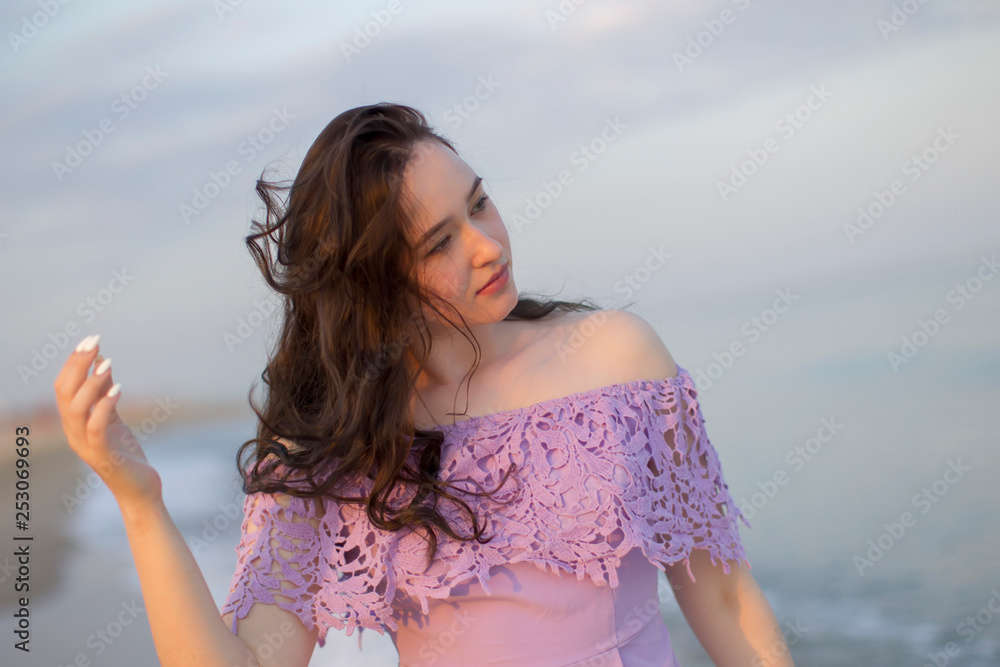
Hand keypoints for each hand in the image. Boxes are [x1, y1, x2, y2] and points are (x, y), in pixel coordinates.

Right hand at [53, 335, 162, 510]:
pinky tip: (118, 388)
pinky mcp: (104, 456)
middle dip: (77, 365)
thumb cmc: (126, 454)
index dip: (73, 363)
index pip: (63, 388)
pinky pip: (96, 428)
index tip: (89, 341)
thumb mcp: (114, 419)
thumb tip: (102, 362)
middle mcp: (73, 434)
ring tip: (108, 363)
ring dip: (91, 383)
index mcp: (74, 424)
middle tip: (94, 343)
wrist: (140, 489)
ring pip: (76, 410)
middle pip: (64, 394)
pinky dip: (104, 406)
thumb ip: (105, 394)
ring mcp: (86, 446)